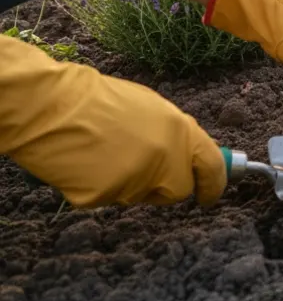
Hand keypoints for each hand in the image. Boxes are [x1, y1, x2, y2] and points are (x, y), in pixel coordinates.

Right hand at [0, 35, 225, 207]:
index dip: (214, 185)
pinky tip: (83, 164)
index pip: (212, 167)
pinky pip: (107, 200)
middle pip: (177, 190)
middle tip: (143, 173)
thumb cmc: (98, 100)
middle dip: (164, 187)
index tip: (209, 196)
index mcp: (180, 132)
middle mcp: (164, 159)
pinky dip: (96, 188)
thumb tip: (187, 157)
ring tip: (102, 153)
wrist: (50, 105)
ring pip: (139, 195)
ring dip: (127, 183)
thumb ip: (174, 136)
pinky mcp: (103, 196)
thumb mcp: (151, 108)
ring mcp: (134, 180)